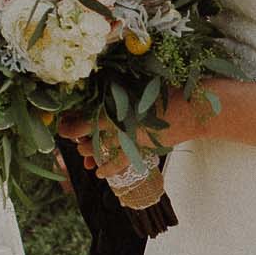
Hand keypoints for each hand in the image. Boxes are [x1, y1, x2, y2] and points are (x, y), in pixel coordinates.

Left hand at [61, 93, 189, 177]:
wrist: (193, 108)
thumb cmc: (166, 89)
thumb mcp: (137, 82)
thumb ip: (115, 88)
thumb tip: (94, 90)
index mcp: (115, 106)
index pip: (82, 122)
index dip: (68, 125)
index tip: (62, 123)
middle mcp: (118, 125)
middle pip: (87, 137)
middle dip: (77, 136)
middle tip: (72, 131)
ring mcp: (129, 139)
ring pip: (99, 151)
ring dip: (89, 151)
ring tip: (85, 149)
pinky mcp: (141, 149)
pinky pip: (119, 163)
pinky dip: (107, 169)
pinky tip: (98, 172)